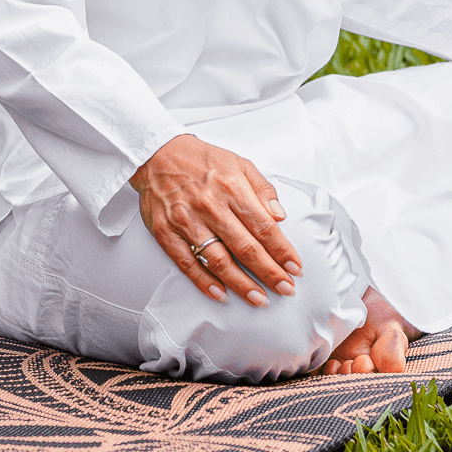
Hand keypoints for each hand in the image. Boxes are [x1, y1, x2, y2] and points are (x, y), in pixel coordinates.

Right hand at [130, 134, 302, 306]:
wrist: (156, 153)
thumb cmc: (201, 160)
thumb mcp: (239, 163)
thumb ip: (262, 189)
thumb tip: (280, 216)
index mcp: (231, 187)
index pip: (263, 227)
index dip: (282, 251)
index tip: (295, 268)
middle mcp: (210, 205)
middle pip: (245, 248)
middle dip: (269, 272)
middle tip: (285, 289)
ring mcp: (186, 221)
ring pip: (218, 260)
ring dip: (241, 284)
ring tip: (259, 298)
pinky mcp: (165, 232)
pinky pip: (187, 263)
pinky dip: (204, 282)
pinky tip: (220, 294)